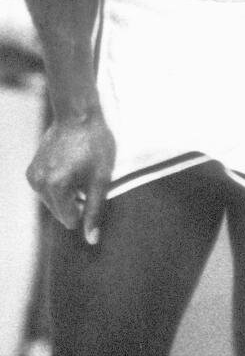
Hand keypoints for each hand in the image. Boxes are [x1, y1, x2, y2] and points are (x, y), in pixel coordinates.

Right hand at [27, 112, 114, 245]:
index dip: (85, 208)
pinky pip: (47, 190)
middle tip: (85, 176)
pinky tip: (68, 167)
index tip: (92, 188)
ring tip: (77, 169)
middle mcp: (39, 184)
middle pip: (60, 212)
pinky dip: (58, 185)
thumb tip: (92, 240)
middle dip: (75, 201)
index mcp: (56, 187)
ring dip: (67, 193)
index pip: (70, 220)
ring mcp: (33, 177)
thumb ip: (95, 210)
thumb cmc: (95, 145)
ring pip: (53, 202)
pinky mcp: (31, 171)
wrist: (78, 115)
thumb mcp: (102, 179)